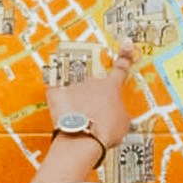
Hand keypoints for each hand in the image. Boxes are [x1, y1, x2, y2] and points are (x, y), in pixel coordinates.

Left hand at [44, 42, 138, 156]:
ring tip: (80, 123)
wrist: (83, 139)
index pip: (120, 68)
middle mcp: (92, 82)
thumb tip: (115, 112)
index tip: (126, 43)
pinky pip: (56, 94)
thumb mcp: (124, 123)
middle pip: (95, 86)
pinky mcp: (56, 95)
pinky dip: (58, 102)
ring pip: (77, 92)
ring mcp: (74, 87)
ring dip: (78, 104)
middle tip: (95, 117)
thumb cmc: (106, 132)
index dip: (125, 55)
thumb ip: (120, 111)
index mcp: (111, 87)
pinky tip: (60, 112)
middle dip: (94, 99)